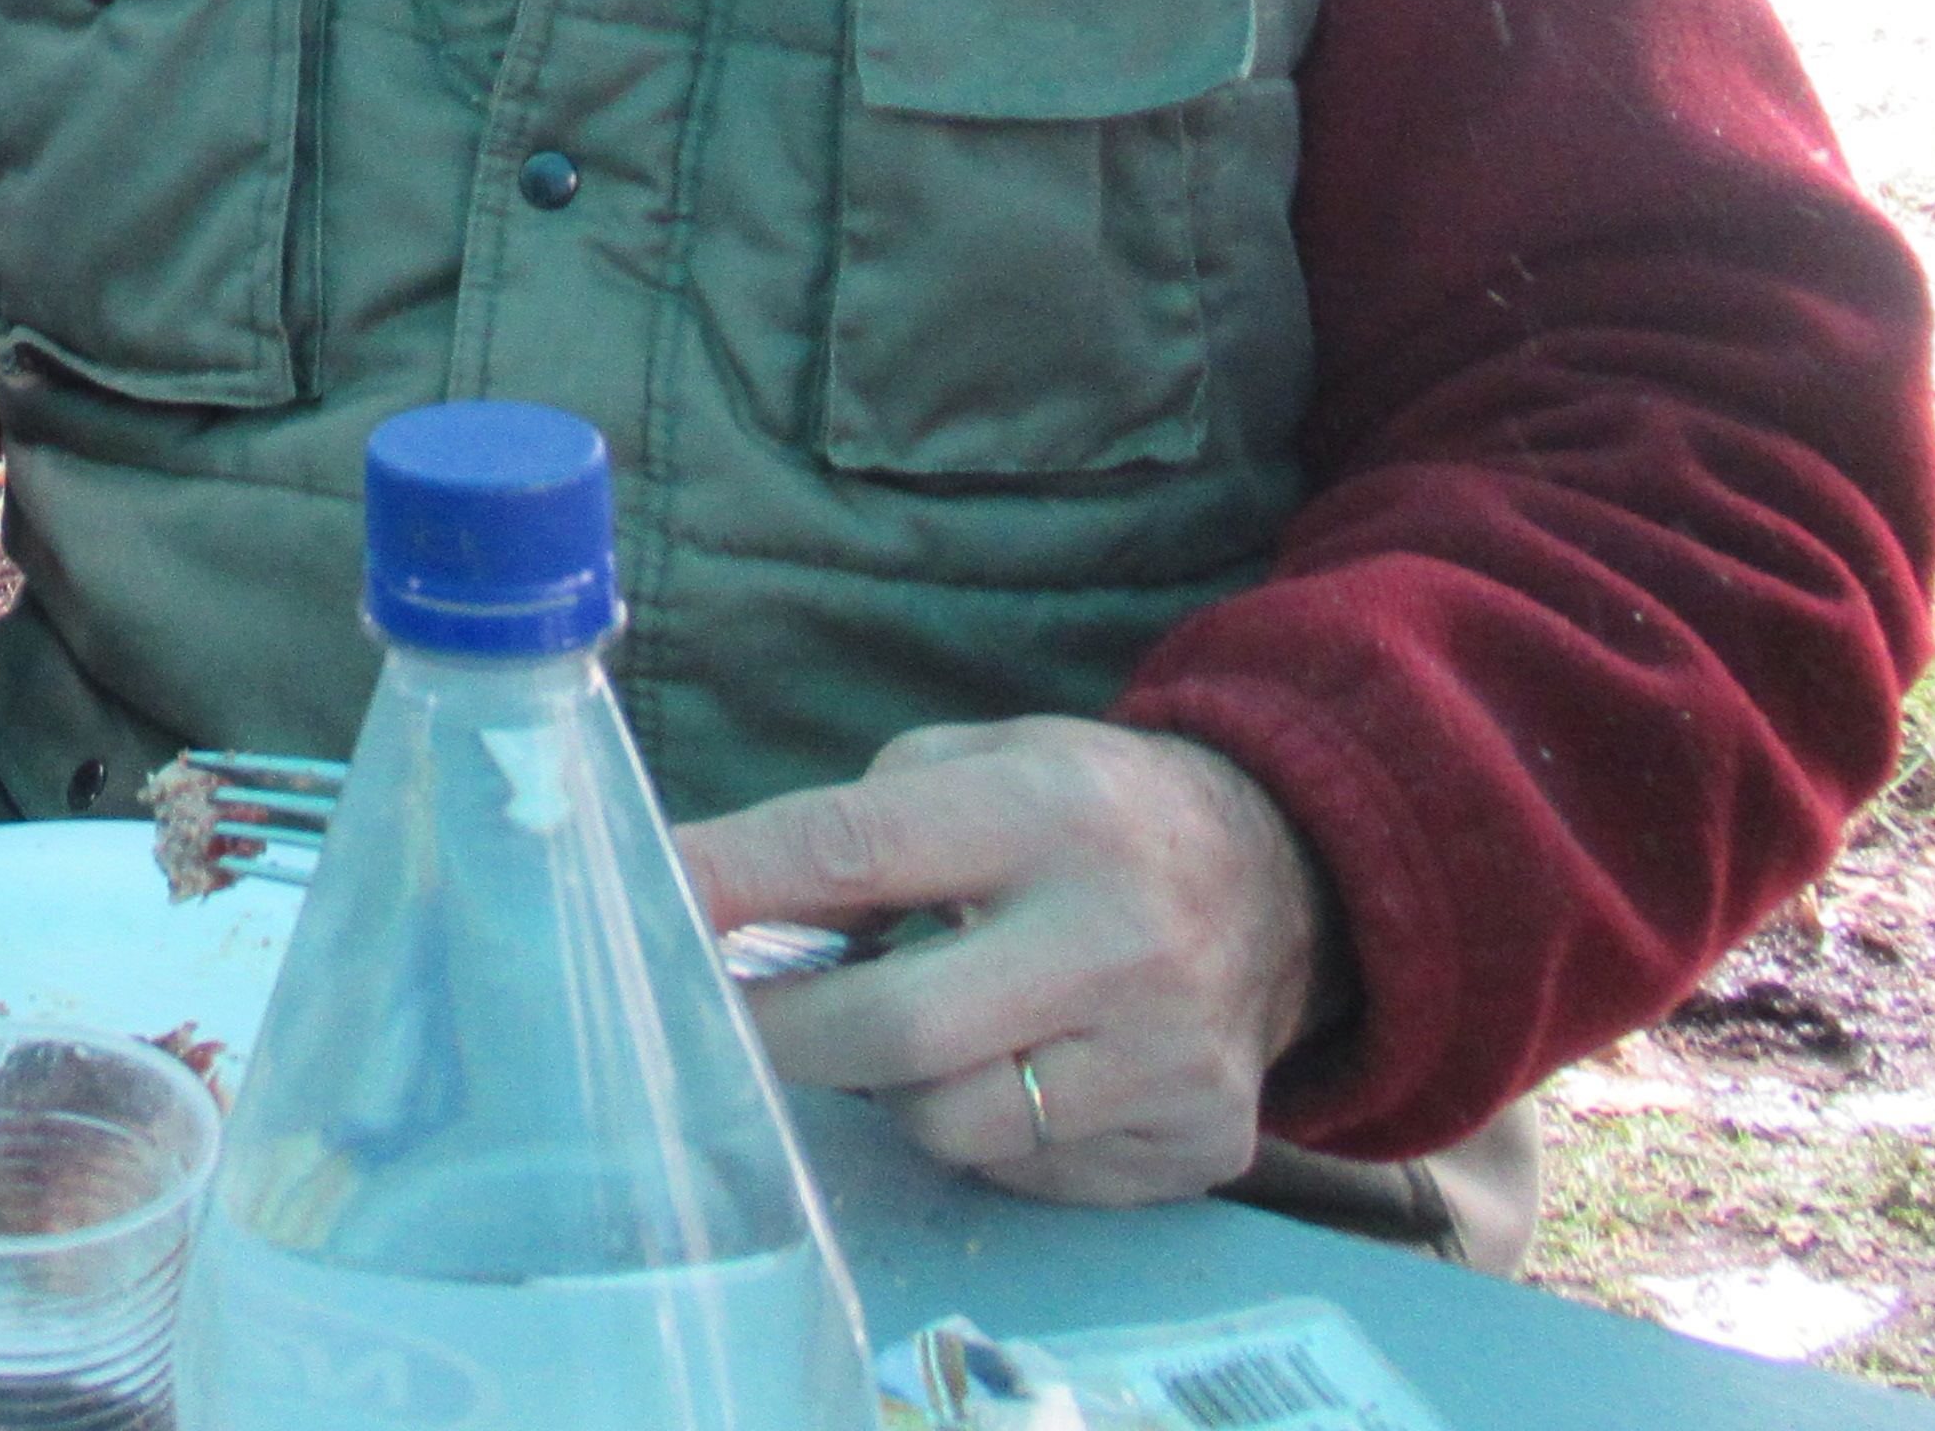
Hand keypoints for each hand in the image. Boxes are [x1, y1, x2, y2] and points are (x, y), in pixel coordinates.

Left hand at [674, 717, 1340, 1207]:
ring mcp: (1164, 1055)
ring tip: (911, 1031)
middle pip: (891, 1030)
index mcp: (1051, 812)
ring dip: (891, 1089)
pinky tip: (1012, 1067)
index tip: (649, 897)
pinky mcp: (1194, 1141)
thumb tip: (722, 900)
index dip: (736, 880)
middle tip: (727, 1017)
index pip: (857, 849)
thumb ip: (864, 826)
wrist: (1284, 885)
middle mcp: (1118, 936)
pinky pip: (1024, 1171)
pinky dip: (985, 1133)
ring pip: (948, 1123)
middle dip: (781, 1030)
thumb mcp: (987, 763)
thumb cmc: (1087, 815)